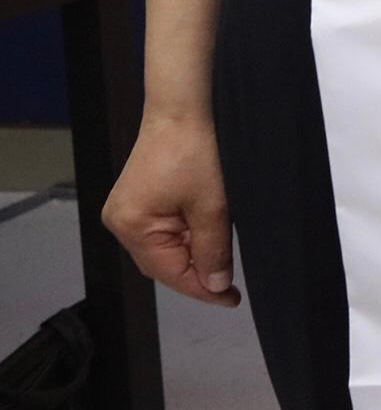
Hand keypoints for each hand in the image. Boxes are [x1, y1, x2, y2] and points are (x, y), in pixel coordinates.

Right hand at [103, 108, 238, 306]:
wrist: (182, 110)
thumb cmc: (197, 151)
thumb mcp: (213, 206)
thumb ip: (213, 249)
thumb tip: (215, 286)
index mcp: (132, 226)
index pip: (169, 273)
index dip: (202, 289)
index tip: (231, 299)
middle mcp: (120, 223)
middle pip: (163, 264)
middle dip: (197, 274)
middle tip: (231, 285)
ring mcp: (126, 211)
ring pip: (164, 249)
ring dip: (192, 256)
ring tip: (222, 261)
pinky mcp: (137, 201)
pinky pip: (162, 232)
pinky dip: (185, 239)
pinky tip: (206, 237)